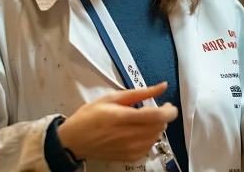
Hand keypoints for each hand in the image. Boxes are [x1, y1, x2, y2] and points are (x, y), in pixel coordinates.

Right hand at [57, 82, 177, 162]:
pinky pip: (149, 145)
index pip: (157, 116)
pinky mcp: (131, 157)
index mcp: (123, 117)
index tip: (167, 104)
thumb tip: (163, 86)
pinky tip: (136, 132)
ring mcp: (131, 149)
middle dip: (161, 116)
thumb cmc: (90, 115)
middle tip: (150, 109)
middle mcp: (129, 136)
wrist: (74, 141)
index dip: (169, 110)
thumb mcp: (112, 98)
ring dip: (155, 126)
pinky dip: (148, 137)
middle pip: (160, 126)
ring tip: (140, 120)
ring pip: (157, 136)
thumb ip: (140, 92)